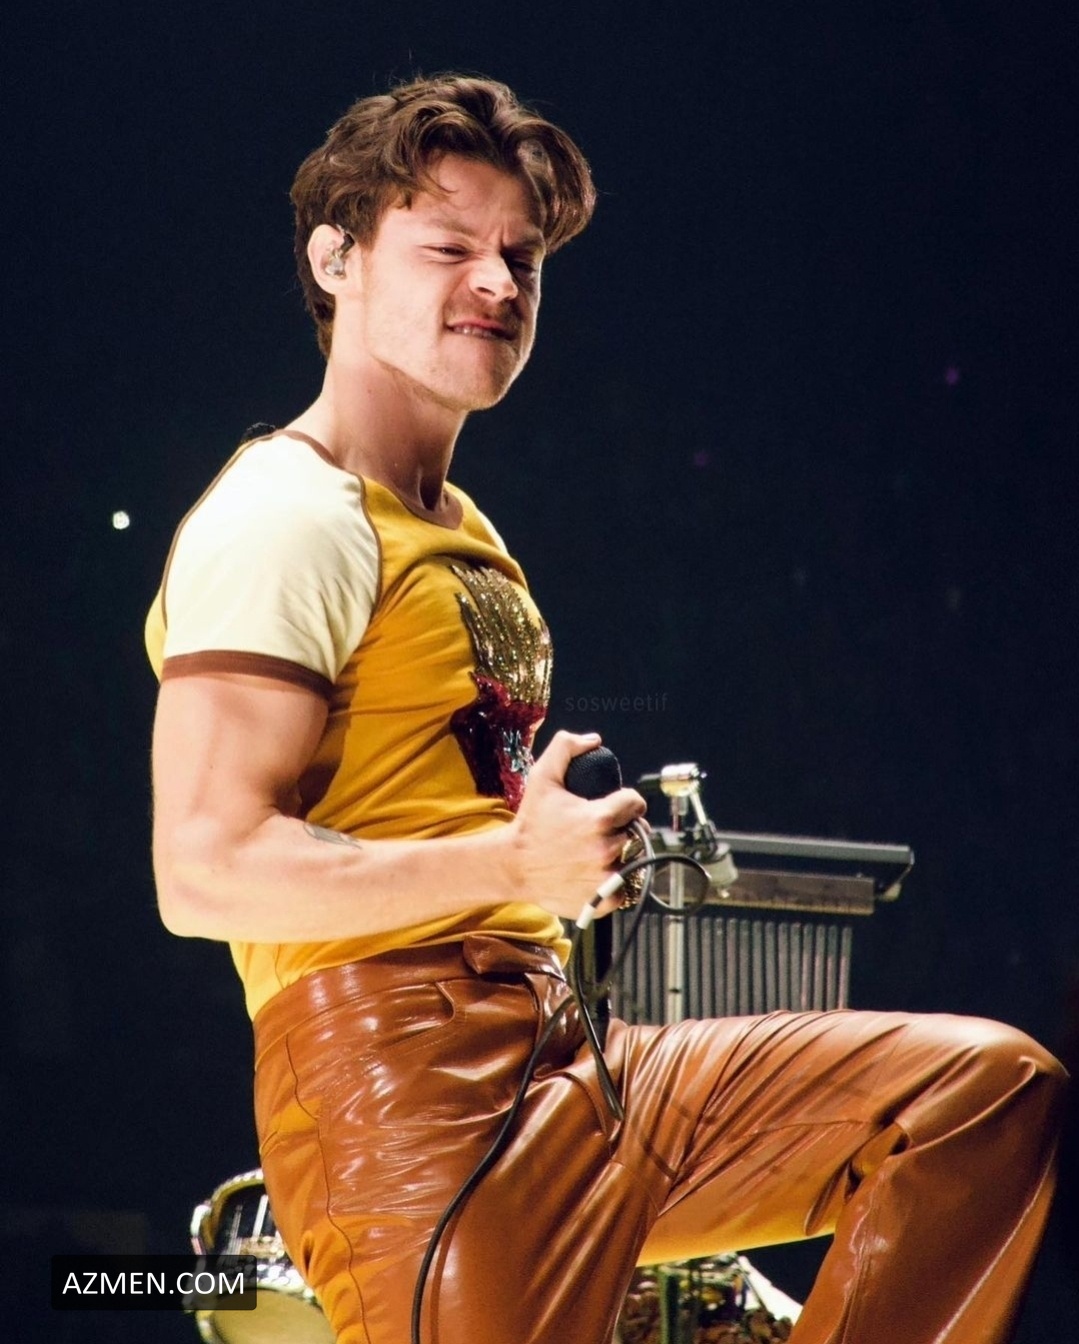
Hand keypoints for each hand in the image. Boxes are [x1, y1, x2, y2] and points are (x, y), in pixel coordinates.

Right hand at [505, 731, 647, 920]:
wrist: (513, 865)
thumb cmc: (530, 822)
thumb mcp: (542, 777)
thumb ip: (566, 748)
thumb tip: (593, 740)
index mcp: (598, 818)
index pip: (635, 803)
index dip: (627, 801)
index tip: (616, 806)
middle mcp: (606, 848)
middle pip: (632, 831)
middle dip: (619, 828)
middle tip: (596, 830)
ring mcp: (606, 877)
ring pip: (629, 859)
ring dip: (618, 855)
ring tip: (592, 852)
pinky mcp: (604, 899)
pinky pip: (623, 887)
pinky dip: (613, 882)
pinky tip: (593, 873)